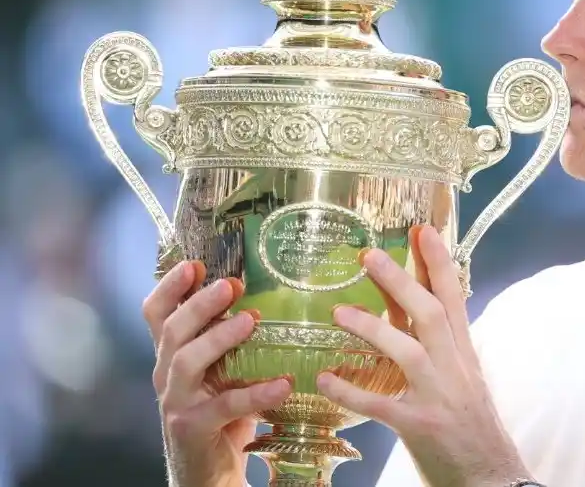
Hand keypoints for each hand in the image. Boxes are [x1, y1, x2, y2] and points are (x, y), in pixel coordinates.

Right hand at [143, 260, 292, 486]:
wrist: (208, 471)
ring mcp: (176, 401)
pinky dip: (256, 393)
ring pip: (186, 361)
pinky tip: (283, 383)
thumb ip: (231, 338)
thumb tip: (270, 295)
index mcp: (172, 353)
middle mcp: (167, 373)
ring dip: (219, 337)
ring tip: (251, 321)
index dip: (169, 286)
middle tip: (231, 284)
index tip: (194, 263)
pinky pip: (225, 406)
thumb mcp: (222, 369)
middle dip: (199, 304)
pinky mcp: (192, 428)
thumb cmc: (221, 410)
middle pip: (171, 330)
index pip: (156, 313)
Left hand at [315, 226, 531, 486]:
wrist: (491, 476)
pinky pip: (380, 405)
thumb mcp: (465, 377)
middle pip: (430, 314)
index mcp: (465, 353)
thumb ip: (443, 346)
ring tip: (338, 312)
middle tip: (368, 256)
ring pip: (408, 352)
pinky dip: (351, 391)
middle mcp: (454, 368)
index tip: (422, 230)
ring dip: (372, 329)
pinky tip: (325, 380)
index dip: (439, 263)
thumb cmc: (473, 426)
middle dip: (401, 281)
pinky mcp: (418, 427)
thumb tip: (419, 310)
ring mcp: (438, 397)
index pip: (454, 298)